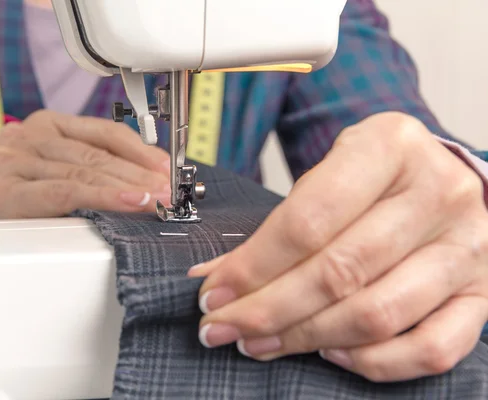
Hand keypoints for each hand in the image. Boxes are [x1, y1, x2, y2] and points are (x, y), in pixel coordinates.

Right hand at [0, 110, 170, 219]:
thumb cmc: (25, 199)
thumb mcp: (61, 172)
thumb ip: (95, 167)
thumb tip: (150, 179)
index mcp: (48, 125)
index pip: (104, 132)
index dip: (141, 150)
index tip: (168, 168)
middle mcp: (29, 135)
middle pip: (97, 154)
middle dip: (140, 173)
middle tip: (169, 191)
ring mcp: (15, 159)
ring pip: (84, 172)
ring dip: (128, 187)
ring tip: (156, 200)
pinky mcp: (7, 188)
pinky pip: (65, 192)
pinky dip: (103, 196)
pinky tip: (129, 201)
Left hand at [189, 112, 487, 381]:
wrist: (440, 178)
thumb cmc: (375, 175)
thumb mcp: (326, 173)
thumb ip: (279, 223)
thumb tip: (219, 277)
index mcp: (391, 147)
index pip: (309, 219)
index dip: (253, 265)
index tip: (214, 292)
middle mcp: (438, 193)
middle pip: (339, 272)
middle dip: (268, 309)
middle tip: (224, 326)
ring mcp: (466, 247)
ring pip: (378, 314)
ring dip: (305, 338)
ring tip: (260, 341)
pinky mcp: (481, 293)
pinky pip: (431, 348)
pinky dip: (374, 362)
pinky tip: (329, 352)